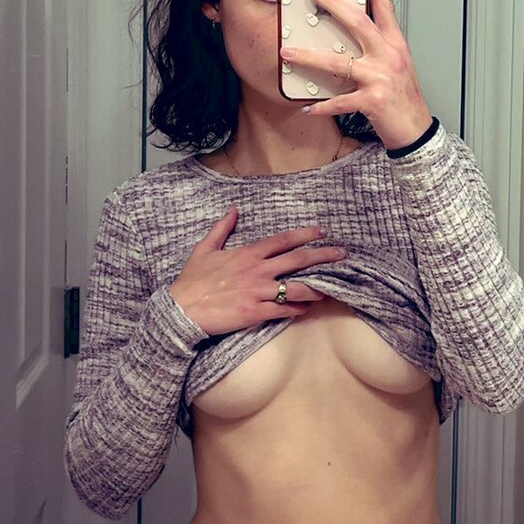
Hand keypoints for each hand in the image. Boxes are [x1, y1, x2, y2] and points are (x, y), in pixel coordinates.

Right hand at [169, 208, 346, 335]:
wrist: (182, 310)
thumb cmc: (192, 280)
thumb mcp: (205, 249)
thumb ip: (221, 228)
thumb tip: (234, 209)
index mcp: (247, 254)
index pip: (283, 241)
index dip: (305, 235)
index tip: (322, 232)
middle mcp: (257, 270)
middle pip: (297, 260)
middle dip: (322, 256)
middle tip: (341, 254)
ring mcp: (257, 292)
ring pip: (295, 287)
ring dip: (316, 287)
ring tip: (332, 288)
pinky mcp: (255, 313)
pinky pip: (283, 310)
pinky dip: (298, 309)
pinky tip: (308, 309)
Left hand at [284, 0, 433, 150]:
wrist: (416, 130)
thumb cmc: (403, 97)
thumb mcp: (395, 65)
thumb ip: (376, 47)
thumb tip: (349, 31)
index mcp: (395, 45)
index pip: (385, 7)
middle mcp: (389, 56)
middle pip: (359, 22)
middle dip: (334, 4)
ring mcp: (380, 78)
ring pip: (339, 62)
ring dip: (309, 56)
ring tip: (287, 51)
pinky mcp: (372, 101)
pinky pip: (339, 100)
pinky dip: (321, 105)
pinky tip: (307, 105)